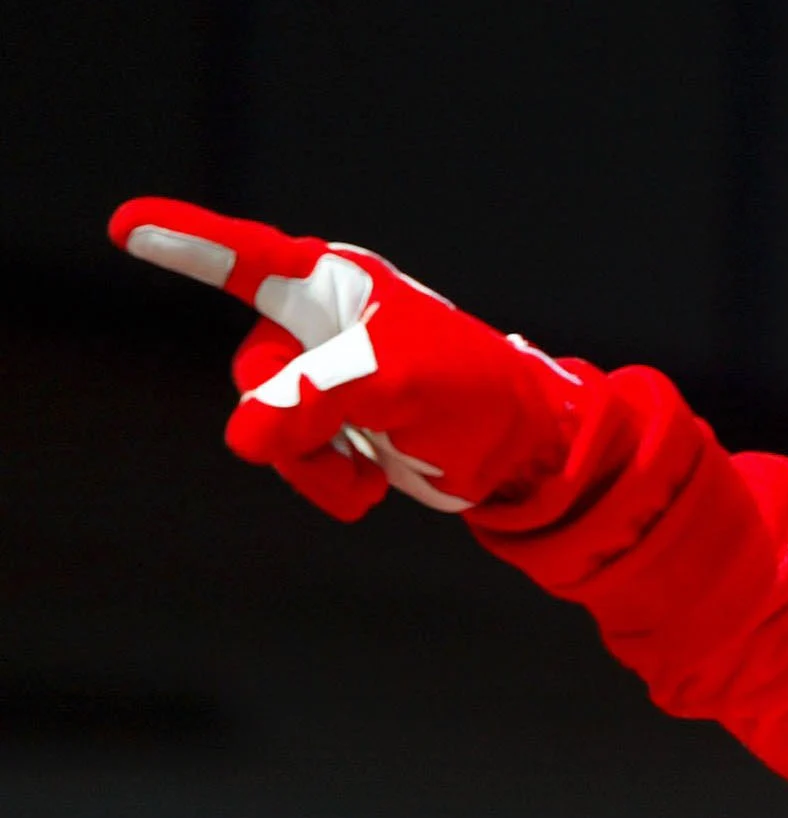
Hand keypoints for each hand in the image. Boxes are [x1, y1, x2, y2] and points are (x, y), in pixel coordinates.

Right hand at [108, 197, 597, 520]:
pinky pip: (291, 459)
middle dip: (294, 422)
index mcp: (335, 287)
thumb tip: (245, 436)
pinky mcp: (330, 426)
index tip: (127, 223)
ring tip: (371, 471)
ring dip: (313, 464)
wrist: (521, 453)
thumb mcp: (398, 385)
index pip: (248, 259)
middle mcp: (318, 324)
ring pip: (265, 428)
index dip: (187, 240)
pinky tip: (373, 485)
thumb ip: (317, 398)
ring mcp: (320, 378)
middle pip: (252, 376)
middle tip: (356, 434)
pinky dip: (328, 482)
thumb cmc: (472, 395)